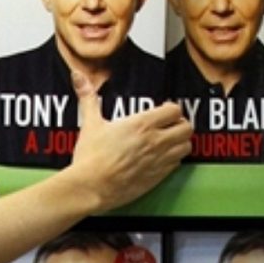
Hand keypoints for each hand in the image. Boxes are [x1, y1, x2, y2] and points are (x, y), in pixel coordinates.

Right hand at [65, 71, 190, 211]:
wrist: (90, 187)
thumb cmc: (91, 157)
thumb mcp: (90, 124)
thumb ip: (88, 98)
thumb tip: (77, 75)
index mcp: (142, 124)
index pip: (175, 110)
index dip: (171, 109)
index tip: (163, 110)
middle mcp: (156, 141)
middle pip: (187, 127)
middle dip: (180, 124)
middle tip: (169, 125)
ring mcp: (159, 160)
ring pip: (186, 146)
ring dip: (180, 142)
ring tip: (168, 142)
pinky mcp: (157, 177)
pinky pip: (177, 165)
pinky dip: (173, 160)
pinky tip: (160, 159)